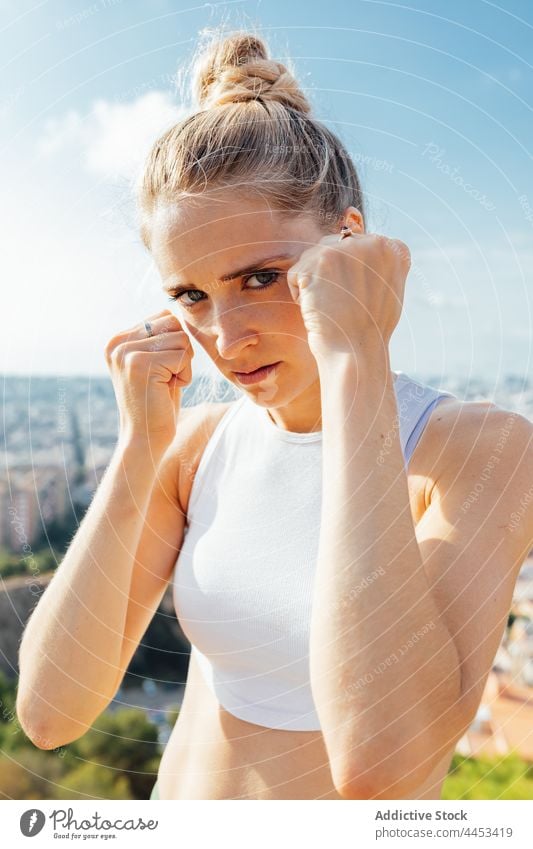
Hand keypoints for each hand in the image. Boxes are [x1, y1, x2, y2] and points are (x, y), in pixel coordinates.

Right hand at [104, 309, 194, 446]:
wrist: (145, 440)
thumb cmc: (157, 403)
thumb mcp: (156, 363)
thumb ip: (161, 337)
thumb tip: (177, 310)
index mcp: (118, 339)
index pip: (165, 316)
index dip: (176, 344)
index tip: (161, 370)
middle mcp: (117, 343)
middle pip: (174, 323)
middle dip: (181, 352)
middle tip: (165, 378)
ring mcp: (126, 352)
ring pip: (181, 339)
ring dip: (183, 365)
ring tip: (165, 385)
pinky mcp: (140, 364)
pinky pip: (183, 355)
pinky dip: (184, 375)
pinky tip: (167, 390)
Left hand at [286, 231, 410, 361]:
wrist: (355, 353)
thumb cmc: (369, 330)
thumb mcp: (385, 288)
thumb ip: (375, 256)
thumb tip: (352, 215)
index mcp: (393, 249)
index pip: (359, 246)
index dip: (350, 275)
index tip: (358, 299)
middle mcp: (372, 242)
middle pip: (332, 248)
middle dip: (329, 277)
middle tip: (343, 306)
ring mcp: (345, 249)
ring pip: (312, 259)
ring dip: (314, 285)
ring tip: (332, 307)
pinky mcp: (318, 261)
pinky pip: (296, 273)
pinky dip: (301, 295)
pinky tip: (319, 310)